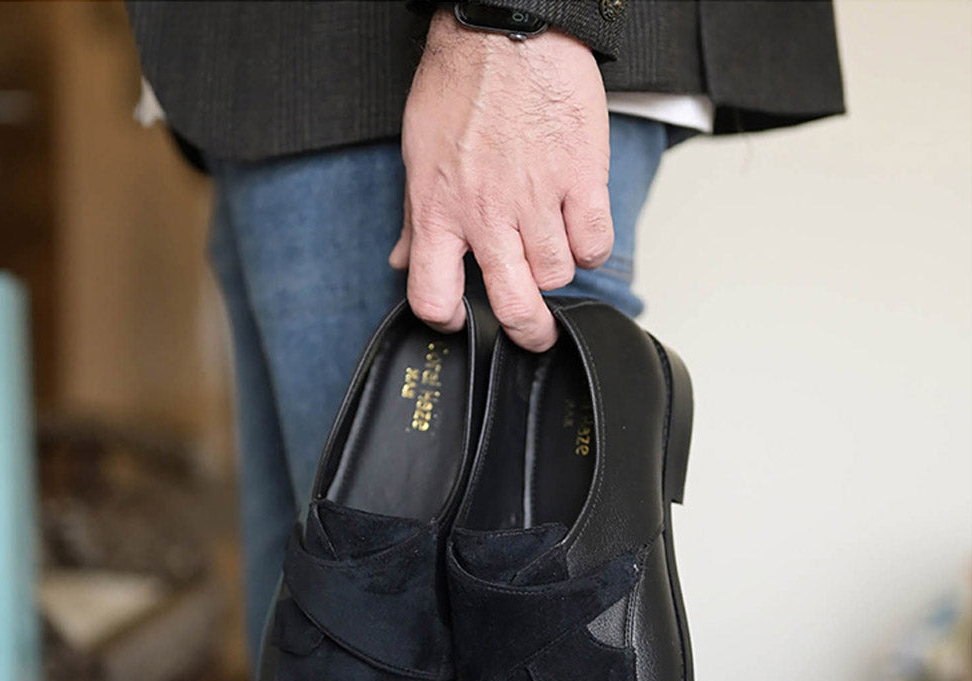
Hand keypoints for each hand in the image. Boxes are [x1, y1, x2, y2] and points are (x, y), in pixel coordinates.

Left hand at [389, 9, 612, 350]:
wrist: (504, 30)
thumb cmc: (460, 87)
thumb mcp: (418, 156)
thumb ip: (413, 219)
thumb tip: (402, 261)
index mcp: (440, 212)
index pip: (432, 295)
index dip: (445, 319)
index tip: (458, 317)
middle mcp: (487, 215)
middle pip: (514, 304)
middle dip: (527, 332)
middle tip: (534, 333)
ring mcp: (537, 199)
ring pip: (558, 275)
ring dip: (557, 269)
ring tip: (551, 246)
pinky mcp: (580, 178)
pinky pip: (595, 243)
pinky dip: (590, 245)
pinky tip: (578, 228)